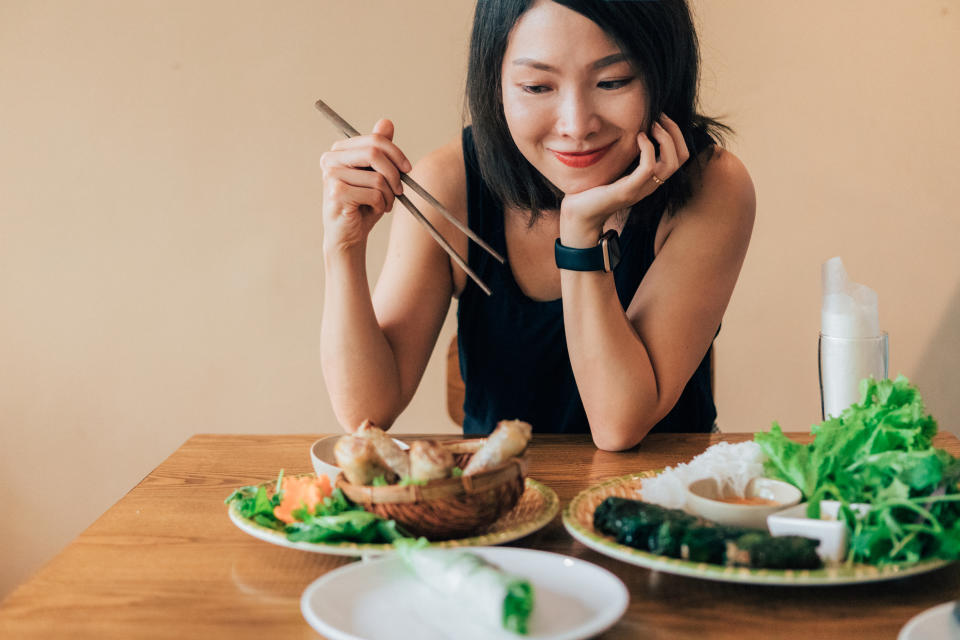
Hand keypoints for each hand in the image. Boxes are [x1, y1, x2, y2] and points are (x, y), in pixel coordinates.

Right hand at [321, 118, 412, 253]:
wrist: (349, 235)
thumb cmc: (363, 204)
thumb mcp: (376, 174)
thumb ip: (379, 149)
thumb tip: (386, 122)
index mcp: (339, 150)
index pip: (374, 140)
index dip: (396, 153)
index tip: (407, 169)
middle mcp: (331, 160)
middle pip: (375, 153)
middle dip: (395, 173)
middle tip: (400, 189)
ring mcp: (331, 176)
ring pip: (377, 177)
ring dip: (389, 195)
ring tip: (384, 204)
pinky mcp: (336, 194)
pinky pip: (374, 194)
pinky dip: (381, 205)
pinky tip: (375, 211)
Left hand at [559, 114, 689, 246]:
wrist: (579, 213)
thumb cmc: (594, 188)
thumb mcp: (616, 167)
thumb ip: (628, 155)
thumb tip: (633, 130)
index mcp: (651, 179)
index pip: (680, 157)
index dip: (676, 135)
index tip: (661, 118)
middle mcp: (650, 185)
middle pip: (681, 158)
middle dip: (675, 132)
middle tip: (659, 117)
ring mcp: (640, 189)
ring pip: (671, 163)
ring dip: (665, 138)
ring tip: (652, 125)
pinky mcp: (627, 190)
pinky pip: (648, 168)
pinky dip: (648, 148)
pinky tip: (639, 137)